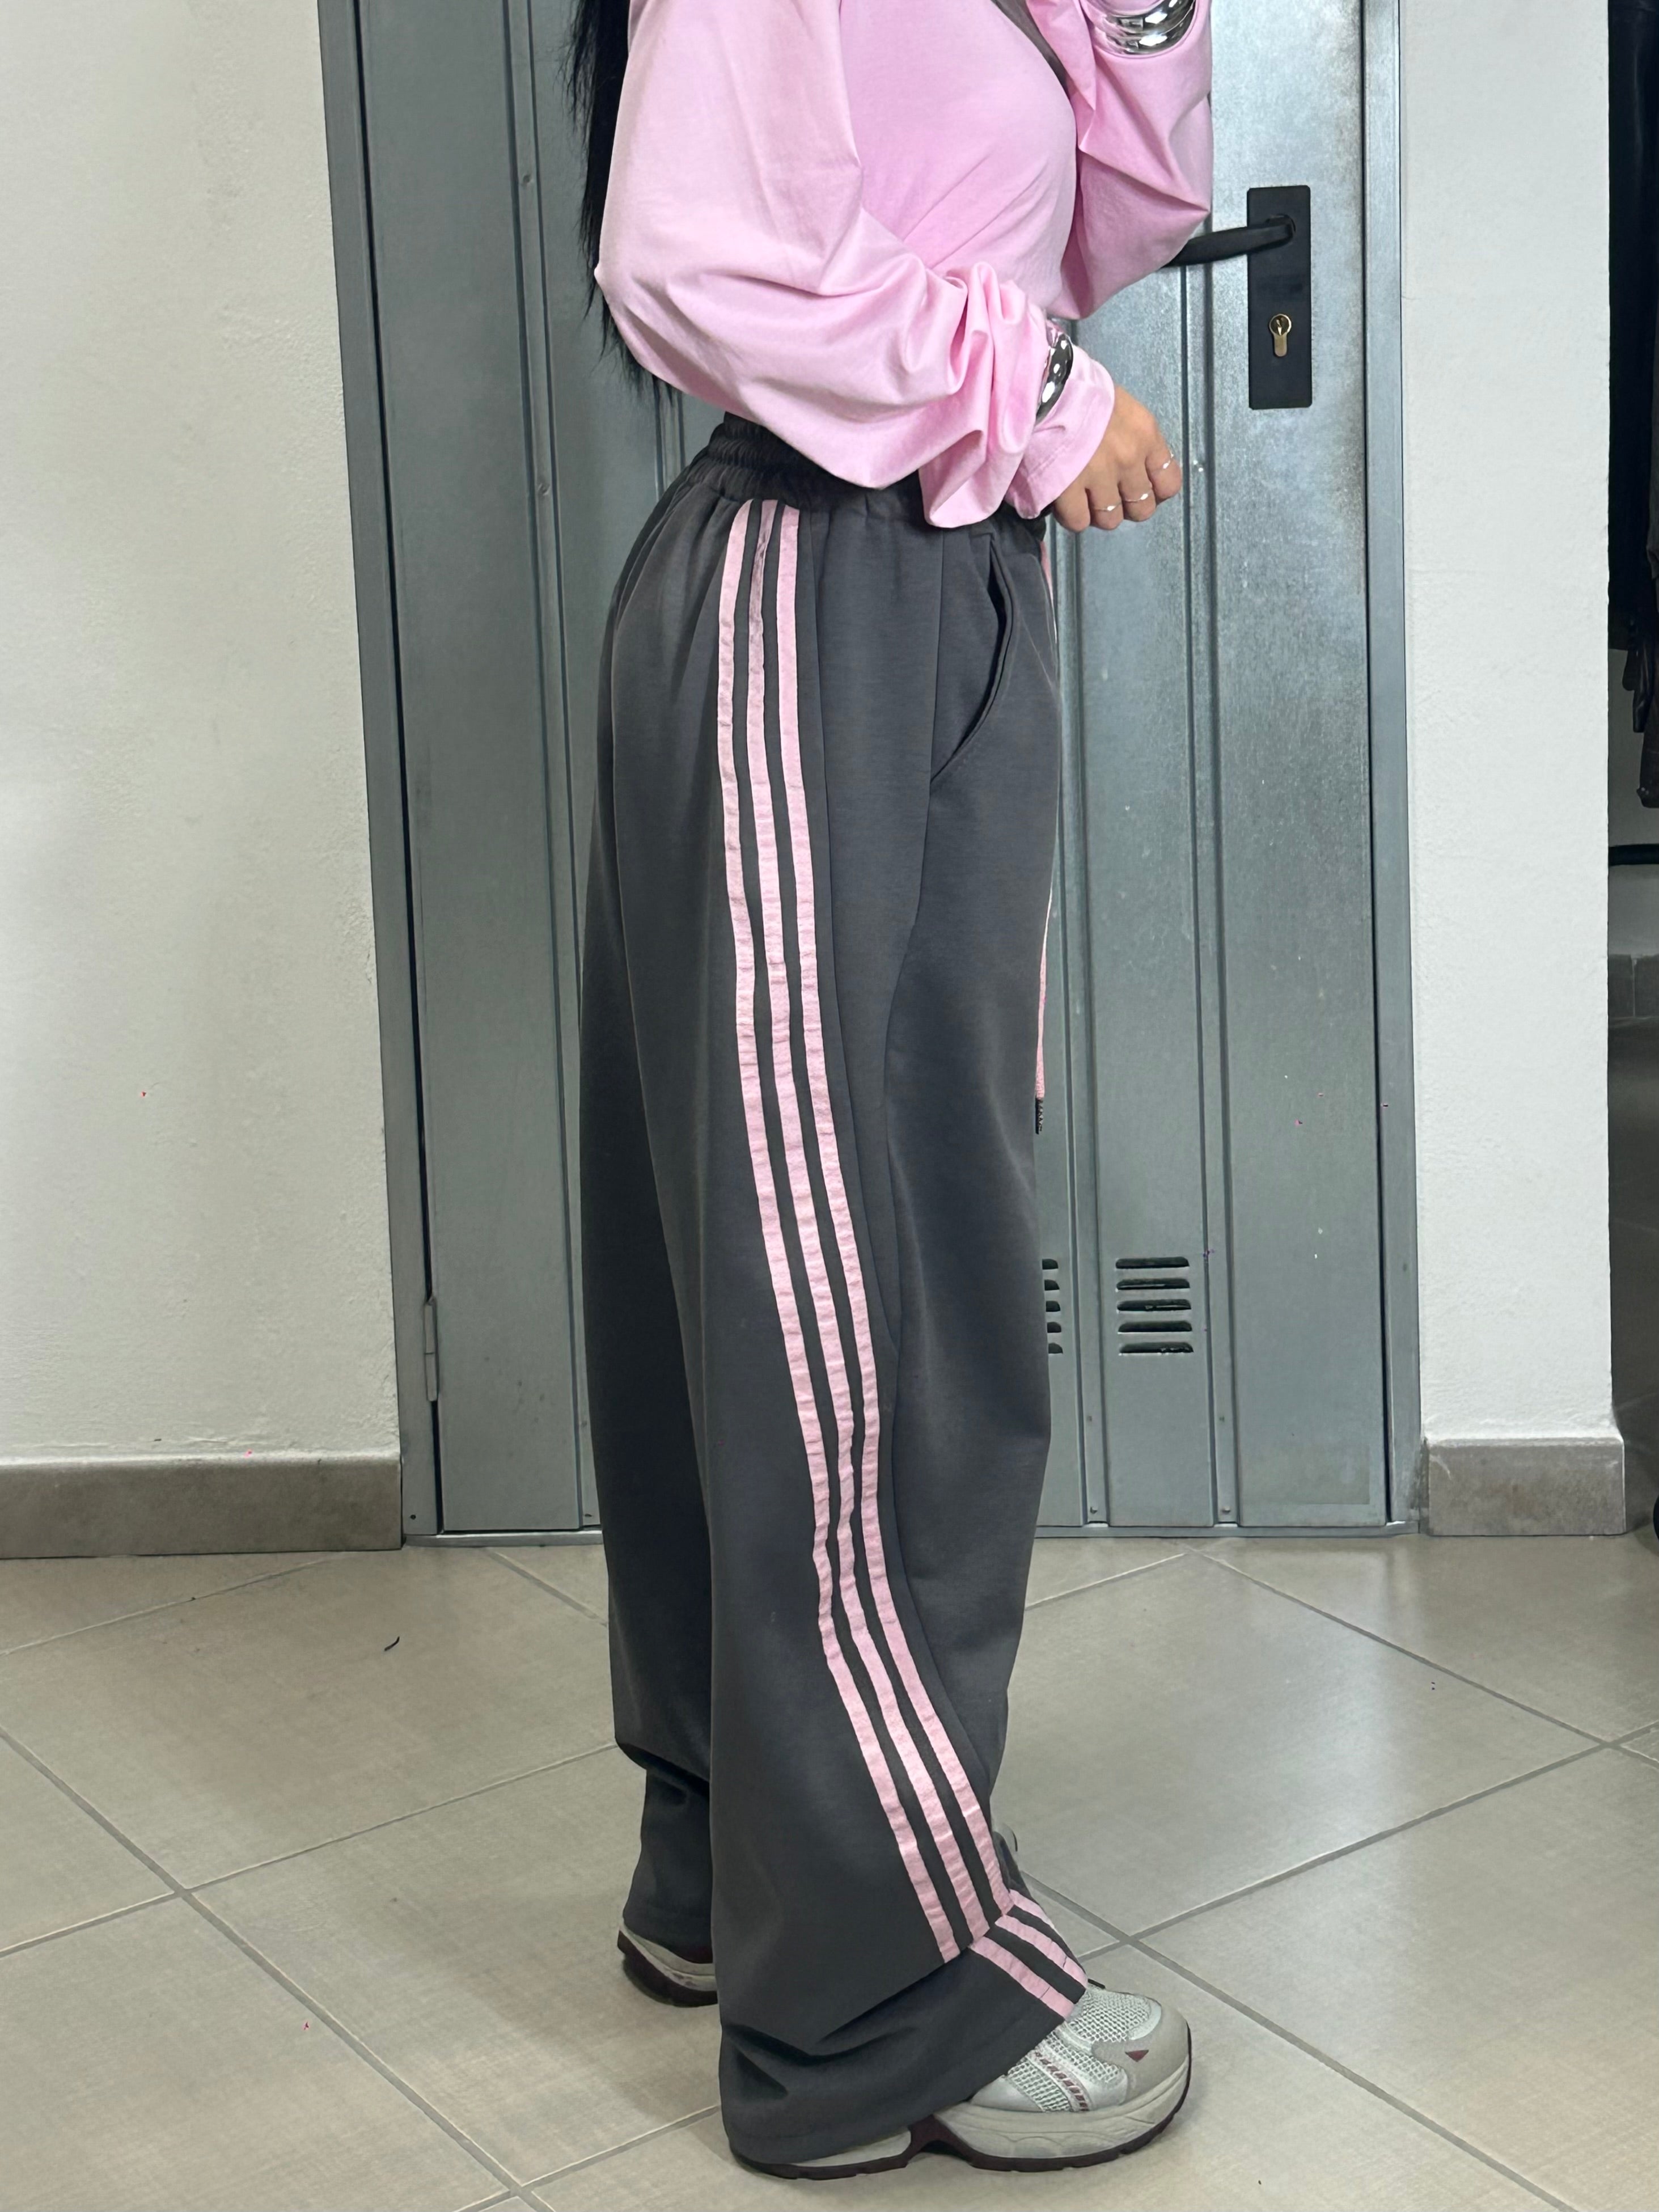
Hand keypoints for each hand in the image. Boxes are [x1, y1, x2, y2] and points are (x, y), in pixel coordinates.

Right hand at [1051, 386, 1181, 533]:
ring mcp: (1099, 476)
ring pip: (1110, 520)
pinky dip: (1071, 515)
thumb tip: (1134, 464)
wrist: (1044, 384)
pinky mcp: (1068, 488)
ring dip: (1097, 513)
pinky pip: (1079, 521)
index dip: (1154, 492)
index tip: (1140, 488)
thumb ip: (1133, 436)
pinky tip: (1064, 501)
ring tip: (1083, 497)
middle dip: (1126, 507)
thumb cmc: (1080, 389)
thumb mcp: (1121, 406)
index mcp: (1145, 435)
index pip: (1169, 483)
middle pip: (1142, 509)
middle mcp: (1128, 459)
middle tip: (1109, 495)